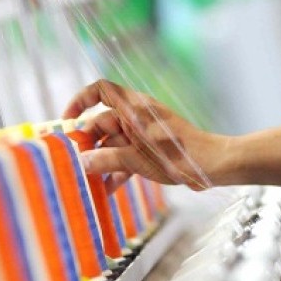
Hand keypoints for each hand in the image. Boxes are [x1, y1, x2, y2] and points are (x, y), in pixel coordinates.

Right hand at [63, 80, 224, 192]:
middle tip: (73, 163)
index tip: (67, 120)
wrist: (213, 165)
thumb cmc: (180, 155)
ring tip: (86, 181)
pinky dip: (116, 171)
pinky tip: (106, 190)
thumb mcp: (139, 159)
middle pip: (101, 124)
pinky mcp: (149, 150)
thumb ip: (108, 159)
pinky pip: (125, 157)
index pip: (100, 91)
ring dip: (100, 162)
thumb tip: (81, 162)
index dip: (80, 100)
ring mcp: (142, 134)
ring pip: (112, 144)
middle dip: (87, 144)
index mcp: (133, 107)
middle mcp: (135, 117)